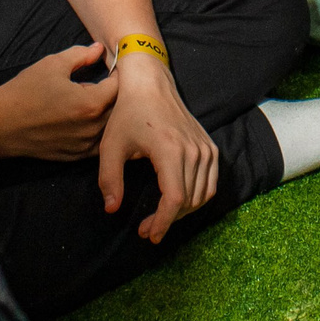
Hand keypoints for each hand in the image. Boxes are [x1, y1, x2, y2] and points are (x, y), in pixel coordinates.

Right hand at [0, 42, 114, 162]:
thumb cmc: (24, 92)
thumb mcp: (52, 65)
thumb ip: (80, 55)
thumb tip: (99, 49)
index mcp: (91, 103)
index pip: (119, 86)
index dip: (118, 73)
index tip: (114, 66)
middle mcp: (92, 128)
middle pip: (119, 109)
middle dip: (118, 95)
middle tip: (109, 82)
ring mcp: (84, 146)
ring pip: (110, 129)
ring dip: (110, 114)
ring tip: (100, 100)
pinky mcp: (74, 156)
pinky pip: (98, 144)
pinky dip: (99, 132)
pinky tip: (90, 121)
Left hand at [101, 53, 218, 241]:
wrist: (151, 84)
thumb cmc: (128, 113)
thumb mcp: (111, 146)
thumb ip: (109, 179)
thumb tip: (112, 209)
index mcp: (170, 150)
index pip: (175, 198)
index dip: (163, 222)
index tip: (149, 235)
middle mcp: (193, 150)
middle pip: (188, 201)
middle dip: (168, 221)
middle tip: (146, 229)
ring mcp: (205, 148)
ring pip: (202, 195)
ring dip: (182, 212)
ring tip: (160, 218)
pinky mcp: (210, 147)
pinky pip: (210, 183)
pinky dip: (196, 198)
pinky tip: (176, 202)